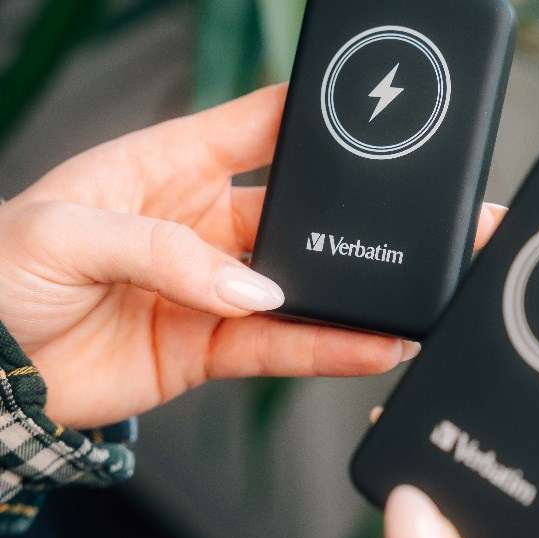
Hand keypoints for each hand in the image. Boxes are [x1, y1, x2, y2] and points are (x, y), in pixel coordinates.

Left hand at [0, 83, 505, 428]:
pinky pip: (278, 346)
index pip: (254, 127)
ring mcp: (210, 288)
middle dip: (347, 221)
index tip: (362, 117)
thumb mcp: (70, 232)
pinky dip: (325, 348)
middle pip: (292, 215)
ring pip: (297, 287)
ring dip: (349, 296)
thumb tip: (253, 287)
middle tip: (397, 226)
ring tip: (398, 299)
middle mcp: (199, 225)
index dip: (308, 117)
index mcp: (166, 167)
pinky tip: (365, 344)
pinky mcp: (210, 345)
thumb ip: (166, 253)